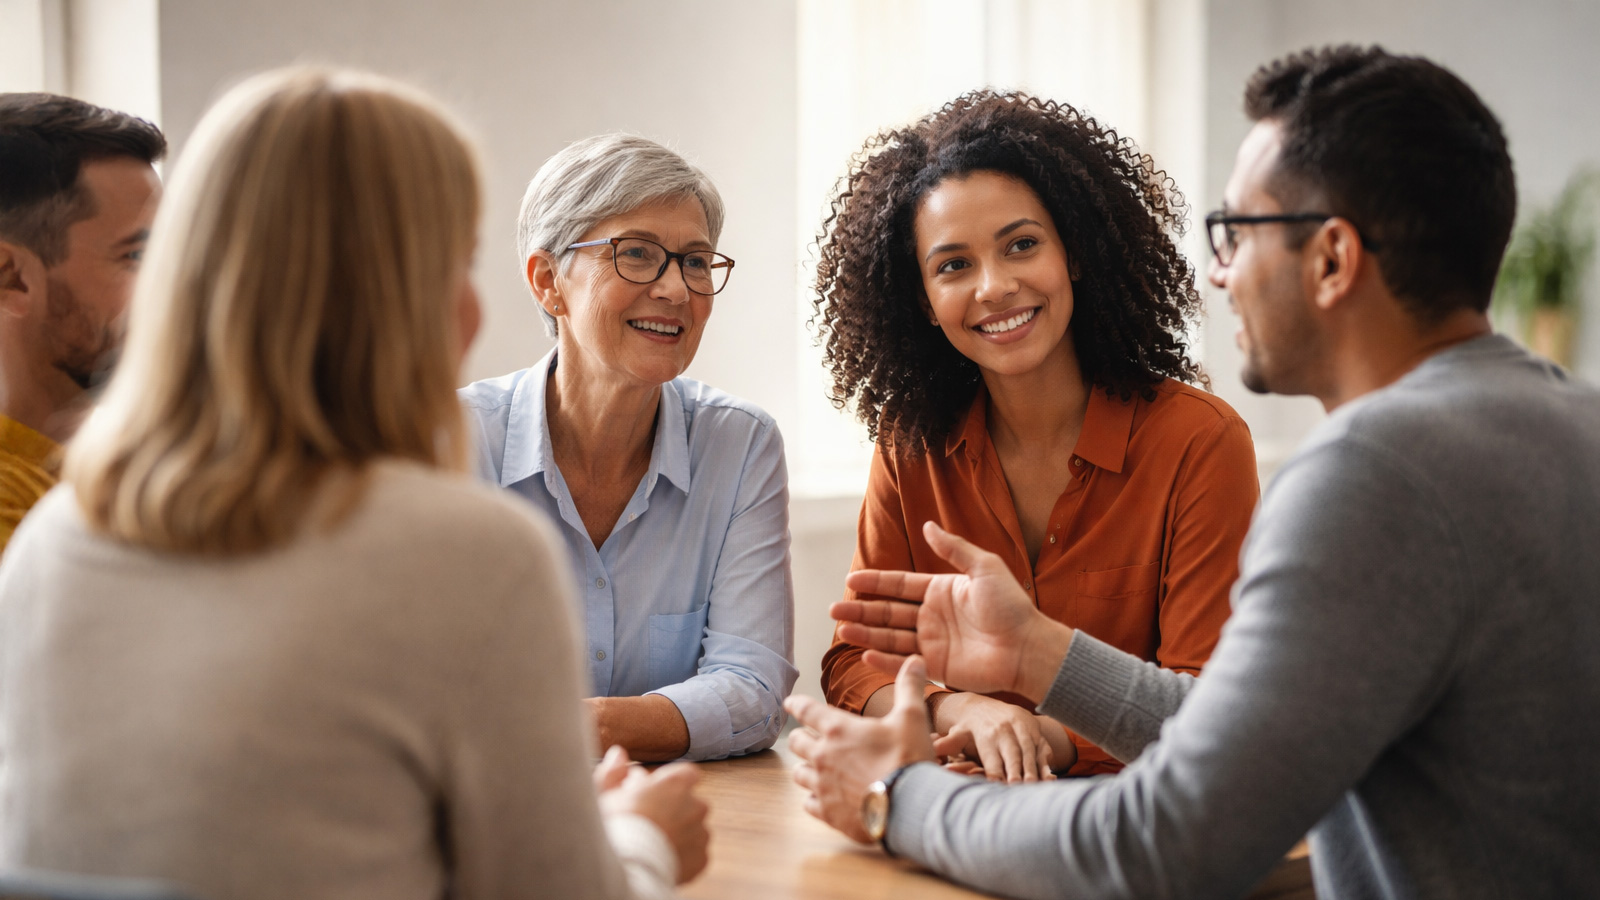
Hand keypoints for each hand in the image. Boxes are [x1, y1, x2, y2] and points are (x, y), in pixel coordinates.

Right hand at [599, 754, 709, 883]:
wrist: (627, 868)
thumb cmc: (612, 827)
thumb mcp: (603, 794)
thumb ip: (614, 772)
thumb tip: (618, 754)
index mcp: (675, 783)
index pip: (686, 773)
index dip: (669, 783)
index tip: (652, 793)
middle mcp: (694, 805)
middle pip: (689, 802)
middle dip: (673, 809)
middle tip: (647, 821)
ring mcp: (700, 833)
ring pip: (693, 828)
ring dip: (678, 832)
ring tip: (652, 844)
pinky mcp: (701, 858)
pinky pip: (694, 853)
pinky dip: (682, 855)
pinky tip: (661, 858)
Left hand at [784, 656, 938, 842]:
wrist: (909, 806)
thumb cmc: (908, 758)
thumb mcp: (912, 718)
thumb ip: (908, 688)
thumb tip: (914, 660)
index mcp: (838, 729)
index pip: (807, 710)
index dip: (796, 704)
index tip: (788, 702)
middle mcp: (823, 755)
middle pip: (796, 742)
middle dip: (799, 737)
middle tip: (804, 737)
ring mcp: (823, 785)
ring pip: (799, 773)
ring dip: (805, 768)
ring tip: (813, 768)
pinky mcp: (828, 812)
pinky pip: (808, 803)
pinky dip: (813, 798)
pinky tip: (822, 798)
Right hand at [834, 521, 1074, 701]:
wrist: (1027, 646)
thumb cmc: (1011, 605)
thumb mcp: (983, 567)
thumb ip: (953, 548)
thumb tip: (927, 525)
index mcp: (940, 590)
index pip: (899, 585)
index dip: (875, 583)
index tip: (851, 580)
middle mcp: (932, 616)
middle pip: (888, 612)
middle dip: (861, 609)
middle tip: (833, 608)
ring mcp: (933, 642)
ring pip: (891, 636)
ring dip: (866, 633)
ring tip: (842, 629)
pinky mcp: (937, 667)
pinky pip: (905, 662)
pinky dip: (885, 661)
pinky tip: (865, 655)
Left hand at [929, 693, 1056, 782]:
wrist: (989, 706)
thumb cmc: (969, 727)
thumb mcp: (957, 733)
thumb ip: (946, 743)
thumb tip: (930, 749)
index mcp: (986, 734)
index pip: (991, 756)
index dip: (994, 771)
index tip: (997, 785)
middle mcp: (1006, 730)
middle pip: (1013, 754)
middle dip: (1017, 771)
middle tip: (1019, 788)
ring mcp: (1023, 730)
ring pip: (1030, 752)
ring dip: (1033, 771)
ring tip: (1035, 788)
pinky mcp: (1036, 732)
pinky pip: (1044, 749)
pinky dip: (1047, 764)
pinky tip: (1049, 780)